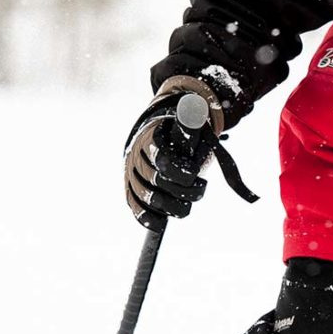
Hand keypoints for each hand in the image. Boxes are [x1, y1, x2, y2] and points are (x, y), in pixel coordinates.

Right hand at [124, 78, 221, 231]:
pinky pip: (135, 207)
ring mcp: (132, 176)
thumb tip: (195, 109)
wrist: (159, 139)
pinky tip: (161, 224)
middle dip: (183, 190)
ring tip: (188, 204)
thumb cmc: (178, 134)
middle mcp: (137, 157)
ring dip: (172, 206)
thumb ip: (190, 120)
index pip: (161, 158)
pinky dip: (148, 219)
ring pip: (148, 198)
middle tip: (200, 187)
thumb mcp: (187, 124)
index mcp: (151, 139)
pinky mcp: (131, 191)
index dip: (179, 171)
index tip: (194, 174)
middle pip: (157, 181)